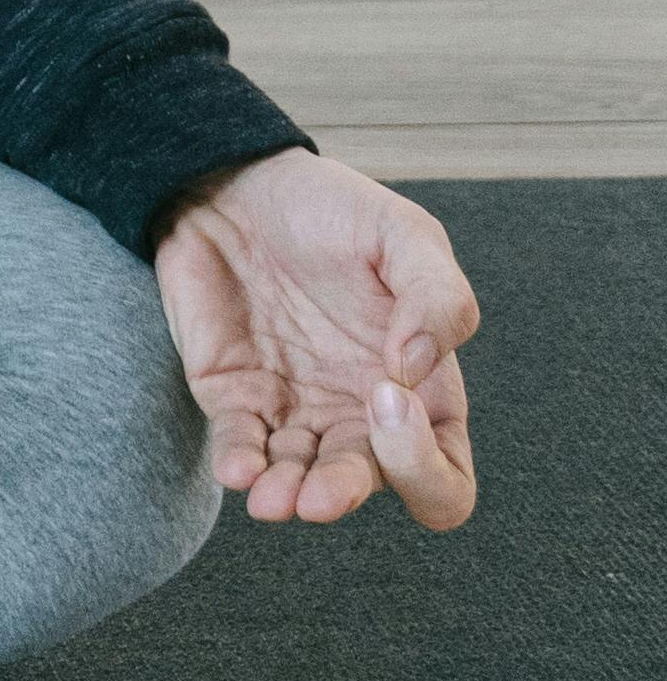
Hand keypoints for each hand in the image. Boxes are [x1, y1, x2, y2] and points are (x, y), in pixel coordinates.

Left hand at [152, 146, 478, 531]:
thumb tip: (414, 368)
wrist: (236, 182)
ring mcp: (297, 414)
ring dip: (287, 496)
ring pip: (299, 485)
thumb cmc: (334, 210)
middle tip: (318, 493)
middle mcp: (360, 417)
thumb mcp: (404, 234)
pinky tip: (237, 468)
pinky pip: (241, 451)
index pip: (444, 475)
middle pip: (366, 488)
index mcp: (419, 392)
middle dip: (342, 496)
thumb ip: (436, 297)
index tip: (388, 396)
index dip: (425, 465)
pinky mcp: (236, 400)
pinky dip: (240, 467)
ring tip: (270, 498)